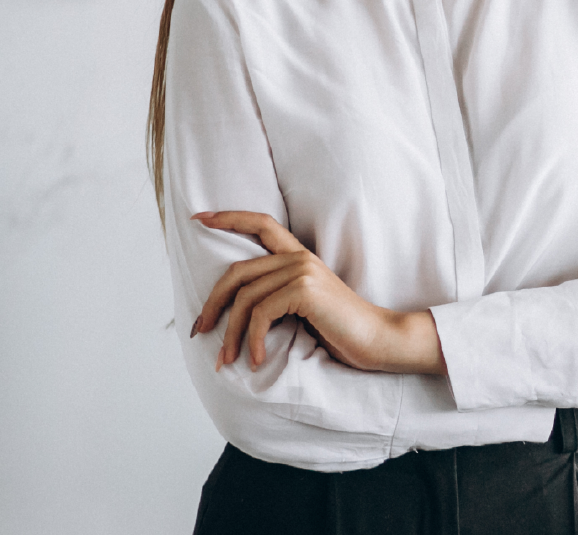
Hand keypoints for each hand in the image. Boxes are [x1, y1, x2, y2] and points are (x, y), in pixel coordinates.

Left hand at [191, 211, 444, 374]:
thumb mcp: (304, 308)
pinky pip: (260, 314)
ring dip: (230, 334)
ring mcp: (302, 271)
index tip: (199, 218)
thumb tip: (233, 311)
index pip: (262, 224)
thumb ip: (277, 297)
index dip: (229, 218)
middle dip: (212, 303)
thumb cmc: (341, 330)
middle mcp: (299, 258)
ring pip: (245, 299)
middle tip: (200, 330)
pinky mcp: (305, 289)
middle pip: (238, 272)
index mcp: (300, 257)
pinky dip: (252, 341)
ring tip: (227, 359)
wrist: (378, 339)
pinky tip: (256, 360)